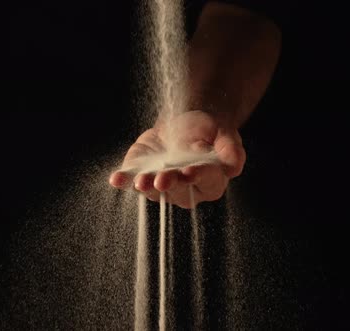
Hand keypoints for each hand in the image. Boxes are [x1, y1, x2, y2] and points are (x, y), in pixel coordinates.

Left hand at [109, 111, 245, 207]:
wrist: (185, 121)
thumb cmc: (209, 129)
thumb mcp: (223, 132)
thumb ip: (230, 148)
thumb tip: (233, 166)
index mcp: (211, 181)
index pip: (206, 181)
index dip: (198, 176)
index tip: (190, 172)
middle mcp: (186, 190)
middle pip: (178, 190)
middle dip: (169, 183)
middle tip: (162, 180)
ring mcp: (161, 186)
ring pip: (153, 190)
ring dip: (145, 185)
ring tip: (139, 181)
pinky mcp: (141, 175)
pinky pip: (131, 181)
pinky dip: (123, 180)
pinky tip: (116, 179)